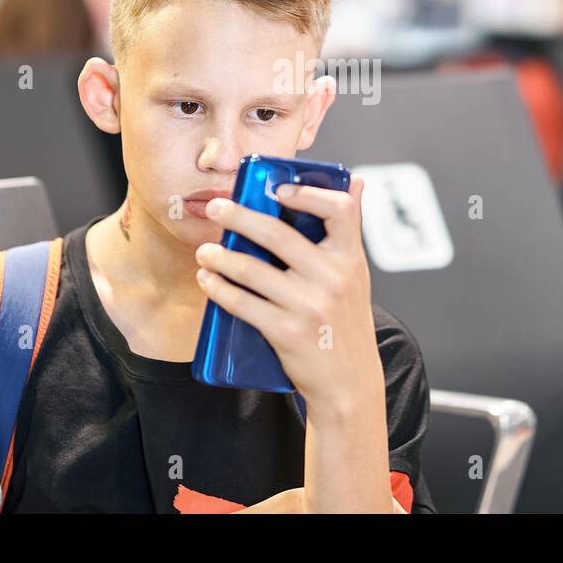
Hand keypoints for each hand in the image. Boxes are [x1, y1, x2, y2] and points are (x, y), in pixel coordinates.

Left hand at [194, 176, 384, 419]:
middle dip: (238, 216)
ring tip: (205, 251)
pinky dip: (218, 289)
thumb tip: (356, 182)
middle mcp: (333, 278)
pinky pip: (242, 304)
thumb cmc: (347, 319)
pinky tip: (208, 280)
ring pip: (251, 270)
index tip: (275, 190)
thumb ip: (349, 230)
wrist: (349, 380)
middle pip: (277, 234)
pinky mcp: (287, 332)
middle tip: (217, 207)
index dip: (306, 194)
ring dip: (219, 257)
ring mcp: (309, 305)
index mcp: (350, 257)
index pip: (339, 210)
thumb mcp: (357, 272)